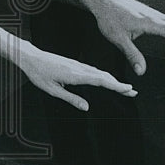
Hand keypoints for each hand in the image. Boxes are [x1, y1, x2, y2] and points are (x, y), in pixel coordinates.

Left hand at [19, 42, 136, 111]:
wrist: (31, 57)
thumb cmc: (39, 74)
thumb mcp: (52, 90)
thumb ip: (70, 98)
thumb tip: (87, 107)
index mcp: (74, 75)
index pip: (100, 81)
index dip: (115, 86)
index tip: (128, 89)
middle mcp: (79, 68)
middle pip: (103, 76)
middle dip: (119, 84)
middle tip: (133, 92)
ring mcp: (77, 64)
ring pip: (99, 72)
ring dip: (113, 80)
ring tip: (125, 88)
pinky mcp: (75, 63)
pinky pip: (93, 70)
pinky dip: (104, 76)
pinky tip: (108, 80)